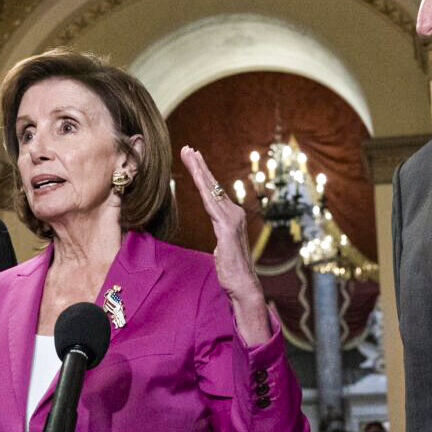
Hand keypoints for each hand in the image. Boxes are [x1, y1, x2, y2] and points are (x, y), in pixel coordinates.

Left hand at [179, 146, 270, 344]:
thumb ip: (220, 232)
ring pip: (211, 190)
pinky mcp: (226, 228)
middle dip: (200, 165)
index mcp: (231, 216)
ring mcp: (231, 219)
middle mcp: (233, 213)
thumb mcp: (222, 246)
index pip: (214, 191)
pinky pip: (210, 203)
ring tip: (190, 154)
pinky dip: (203, 187)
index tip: (194, 159)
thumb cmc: (232, 269)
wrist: (243, 283)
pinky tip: (196, 176)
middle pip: (213, 185)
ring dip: (199, 170)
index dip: (203, 174)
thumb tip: (217, 227)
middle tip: (188, 148)